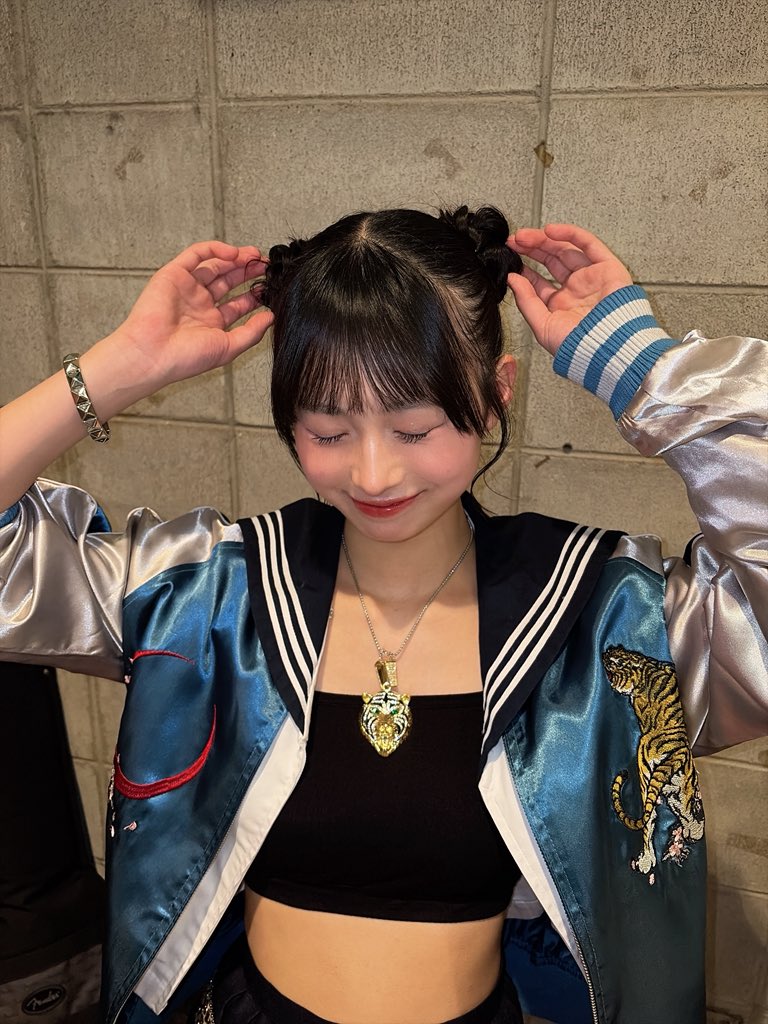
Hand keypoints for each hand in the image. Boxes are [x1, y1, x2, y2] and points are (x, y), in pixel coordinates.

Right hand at [112, 241, 272, 389]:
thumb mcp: (228, 347)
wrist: (153, 353)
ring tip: (254, 256)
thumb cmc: (185, 358)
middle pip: (229, 282)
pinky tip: (234, 253)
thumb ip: (251, 332)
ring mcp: (187, 288)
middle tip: (265, 267)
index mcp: (211, 323)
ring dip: (236, 259)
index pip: (238, 304)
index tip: (271, 289)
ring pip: (215, 265)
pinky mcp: (174, 273)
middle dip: (248, 273)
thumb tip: (271, 317)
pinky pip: (196, 254)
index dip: (255, 295)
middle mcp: (199, 304)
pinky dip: (215, 249)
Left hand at [507, 225, 632, 355]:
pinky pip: (588, 244)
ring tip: (524, 236)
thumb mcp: (542, 325)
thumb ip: (526, 301)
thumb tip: (512, 278)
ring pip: (566, 250)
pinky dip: (570, 234)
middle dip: (532, 250)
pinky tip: (549, 231)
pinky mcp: (608, 267)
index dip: (524, 269)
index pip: (539, 282)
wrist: (606, 346)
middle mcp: (576, 290)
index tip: (509, 258)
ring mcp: (592, 277)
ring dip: (545, 240)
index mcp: (561, 306)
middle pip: (551, 262)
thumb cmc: (577, 345)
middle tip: (513, 241)